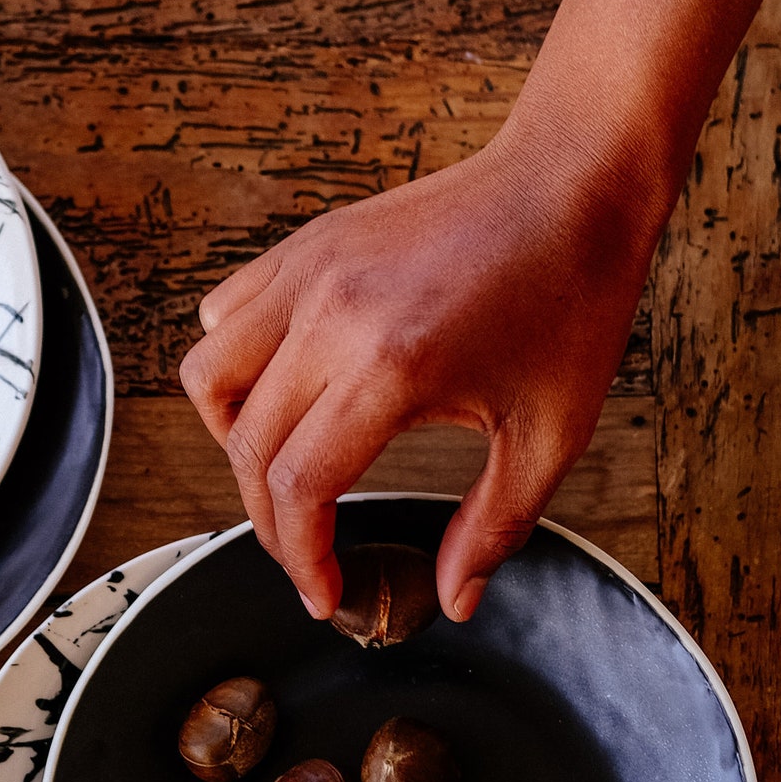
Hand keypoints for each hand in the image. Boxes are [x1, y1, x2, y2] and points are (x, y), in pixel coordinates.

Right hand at [178, 128, 660, 623]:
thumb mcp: (550, 431)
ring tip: (282, 462)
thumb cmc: (571, 299)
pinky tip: (288, 385)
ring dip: (231, 435)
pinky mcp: (307, 246)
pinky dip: (235, 361)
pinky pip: (227, 312)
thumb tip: (455, 598)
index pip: (297, 486)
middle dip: (270, 518)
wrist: (572, 183)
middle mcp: (332, 317)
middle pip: (246, 446)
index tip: (324, 590)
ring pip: (208, 374)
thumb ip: (494, 525)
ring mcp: (309, 273)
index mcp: (391, 368)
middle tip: (310, 549)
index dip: (300, 556)